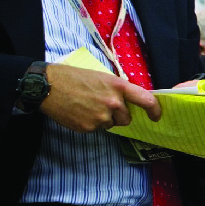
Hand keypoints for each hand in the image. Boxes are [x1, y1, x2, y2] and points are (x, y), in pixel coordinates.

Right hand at [40, 63, 160, 131]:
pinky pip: (97, 129)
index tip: (156, 116)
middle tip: (102, 105)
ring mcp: (101, 117)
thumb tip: (130, 102)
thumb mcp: (102, 77)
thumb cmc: (75, 78)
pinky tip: (79, 112)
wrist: (48, 86)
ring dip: (103, 119)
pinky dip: (90, 123)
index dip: (155, 110)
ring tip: (87, 106)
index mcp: (119, 87)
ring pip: (111, 124)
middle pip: (127, 118)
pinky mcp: (89, 127)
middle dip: (118, 115)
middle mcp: (113, 103)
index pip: (146, 100)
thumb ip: (118, 90)